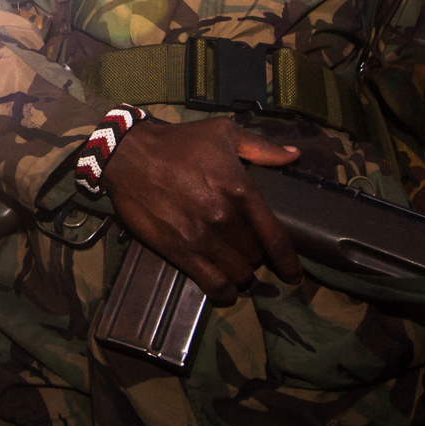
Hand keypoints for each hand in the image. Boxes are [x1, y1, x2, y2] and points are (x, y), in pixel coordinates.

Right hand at [103, 118, 302, 304]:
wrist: (130, 155)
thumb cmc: (179, 142)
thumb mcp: (224, 133)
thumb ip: (262, 148)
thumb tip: (294, 155)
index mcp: (240, 189)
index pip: (275, 236)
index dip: (289, 261)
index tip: (294, 274)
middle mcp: (223, 217)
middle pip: (256, 256)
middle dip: (257, 256)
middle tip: (249, 250)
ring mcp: (200, 237)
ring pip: (237, 273)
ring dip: (241, 273)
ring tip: (236, 266)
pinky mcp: (178, 250)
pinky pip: (211, 283)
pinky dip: (224, 291)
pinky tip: (226, 289)